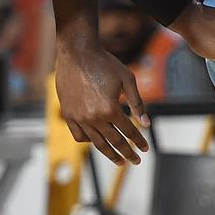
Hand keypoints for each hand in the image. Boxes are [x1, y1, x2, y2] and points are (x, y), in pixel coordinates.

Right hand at [55, 40, 148, 164]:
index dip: (139, 141)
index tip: (146, 149)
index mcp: (110, 109)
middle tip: (136, 161)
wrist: (77, 53)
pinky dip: (89, 141)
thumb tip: (146, 124)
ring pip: (97, 142)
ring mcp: (79, 117)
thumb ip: (137, 103)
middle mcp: (94, 117)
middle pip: (114, 141)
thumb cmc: (105, 63)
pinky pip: (79, 135)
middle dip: (128, 153)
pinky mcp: (68, 114)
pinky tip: (98, 142)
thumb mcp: (127, 80)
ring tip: (120, 160)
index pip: (129, 132)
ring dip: (110, 153)